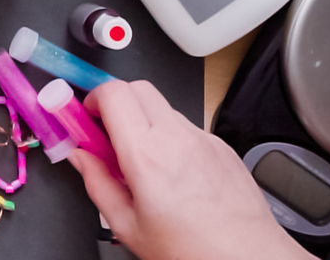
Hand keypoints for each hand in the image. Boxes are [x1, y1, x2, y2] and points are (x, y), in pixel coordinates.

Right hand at [71, 80, 312, 259]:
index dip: (92, 99)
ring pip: (163, 107)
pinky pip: (187, 127)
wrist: (249, 259)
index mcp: (146, 155)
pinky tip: (172, 172)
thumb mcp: (127, 225)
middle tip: (107, 134)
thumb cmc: (194, 250)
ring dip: (144, 120)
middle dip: (115, 102)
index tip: (84, 118)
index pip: (112, 93)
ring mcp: (204, 138)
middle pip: (137, 87)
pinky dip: (171, 137)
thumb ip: (97, 183)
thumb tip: (80, 158)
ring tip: (142, 161)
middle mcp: (177, 137)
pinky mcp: (222, 146)